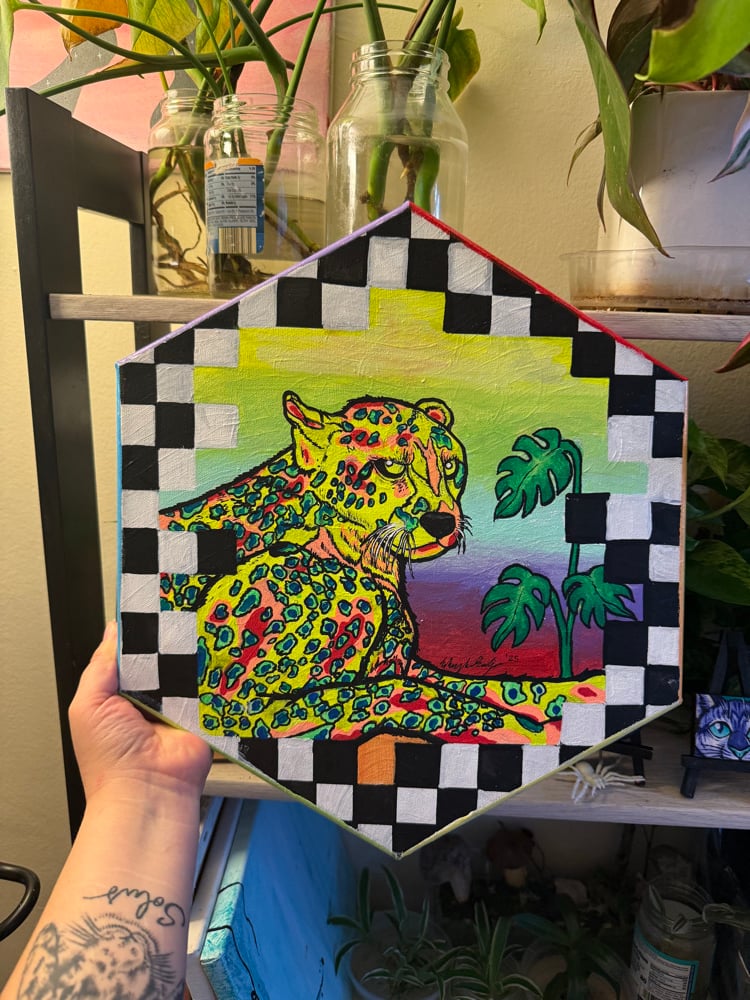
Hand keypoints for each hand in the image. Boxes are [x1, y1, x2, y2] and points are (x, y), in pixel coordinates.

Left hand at [69, 622, 211, 799]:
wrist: (147, 791)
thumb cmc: (109, 758)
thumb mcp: (89, 704)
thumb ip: (100, 665)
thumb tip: (114, 631)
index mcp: (119, 693)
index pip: (131, 653)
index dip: (139, 632)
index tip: (151, 606)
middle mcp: (150, 697)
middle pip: (163, 655)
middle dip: (168, 640)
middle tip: (178, 614)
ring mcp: (178, 705)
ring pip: (188, 667)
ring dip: (191, 656)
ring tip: (197, 633)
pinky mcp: (203, 714)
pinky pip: (210, 687)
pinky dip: (211, 676)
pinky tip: (214, 658)